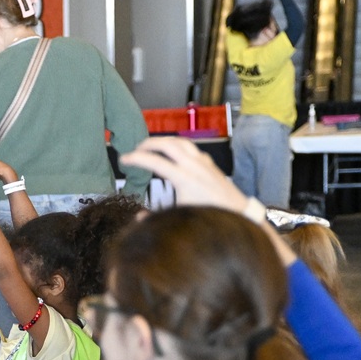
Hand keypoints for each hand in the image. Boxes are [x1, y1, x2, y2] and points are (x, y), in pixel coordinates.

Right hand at [120, 136, 246, 211]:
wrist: (237, 214)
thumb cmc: (207, 216)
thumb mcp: (179, 217)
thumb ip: (156, 217)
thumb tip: (138, 218)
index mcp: (184, 178)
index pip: (155, 162)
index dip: (136, 159)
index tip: (123, 159)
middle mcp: (194, 165)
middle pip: (168, 144)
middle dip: (149, 143)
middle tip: (135, 149)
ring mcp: (203, 162)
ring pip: (180, 141)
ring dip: (163, 141)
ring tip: (151, 146)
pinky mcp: (209, 163)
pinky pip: (190, 148)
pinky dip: (177, 146)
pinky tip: (172, 155)